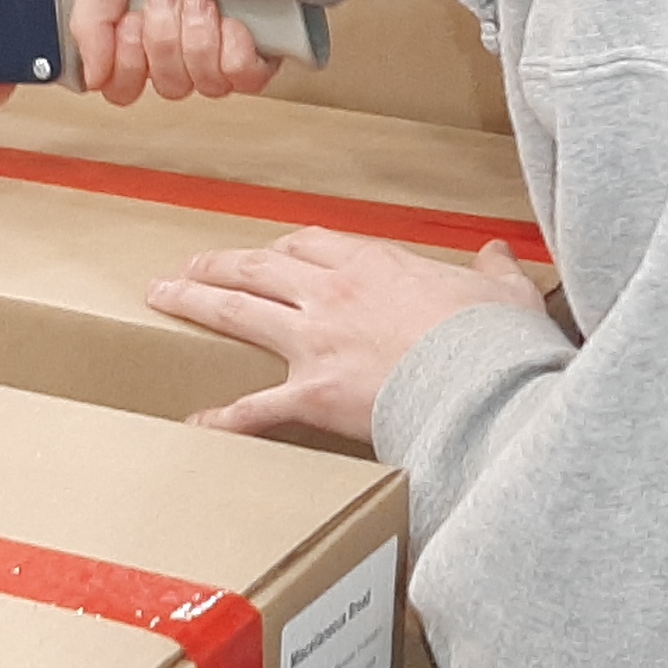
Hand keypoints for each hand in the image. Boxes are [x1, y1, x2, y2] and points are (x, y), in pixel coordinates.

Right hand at [71, 0, 278, 104]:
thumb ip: (87, 22)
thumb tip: (92, 75)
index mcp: (142, 27)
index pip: (124, 86)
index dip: (126, 63)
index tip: (129, 24)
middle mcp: (182, 43)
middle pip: (166, 86)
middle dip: (164, 37)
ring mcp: (221, 51)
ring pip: (202, 85)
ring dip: (198, 36)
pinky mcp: (259, 54)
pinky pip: (241, 79)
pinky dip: (233, 47)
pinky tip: (232, 19)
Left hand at [150, 231, 548, 445]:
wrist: (479, 383)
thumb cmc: (492, 341)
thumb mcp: (502, 294)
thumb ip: (493, 273)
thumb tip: (498, 256)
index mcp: (375, 266)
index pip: (314, 245)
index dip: (286, 248)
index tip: (273, 252)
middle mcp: (333, 294)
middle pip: (260, 267)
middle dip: (221, 264)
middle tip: (192, 265)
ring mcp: (316, 342)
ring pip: (239, 311)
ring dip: (196, 301)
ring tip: (165, 295)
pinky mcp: (312, 393)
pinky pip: (256, 406)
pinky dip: (224, 416)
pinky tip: (196, 422)